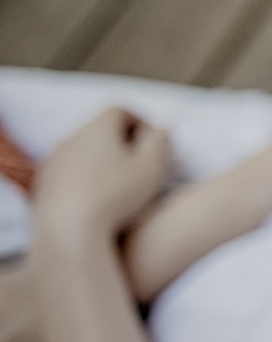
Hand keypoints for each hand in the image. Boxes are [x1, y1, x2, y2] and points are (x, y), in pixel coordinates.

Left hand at [33, 110, 171, 243]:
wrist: (68, 231)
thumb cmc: (116, 196)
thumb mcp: (152, 167)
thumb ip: (159, 142)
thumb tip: (159, 129)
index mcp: (97, 128)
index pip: (119, 110)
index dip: (139, 121)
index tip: (152, 142)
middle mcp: (70, 138)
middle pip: (98, 130)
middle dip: (120, 142)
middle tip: (139, 164)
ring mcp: (52, 162)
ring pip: (82, 152)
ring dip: (100, 162)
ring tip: (118, 185)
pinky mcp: (42, 185)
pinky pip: (67, 173)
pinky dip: (83, 179)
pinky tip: (96, 200)